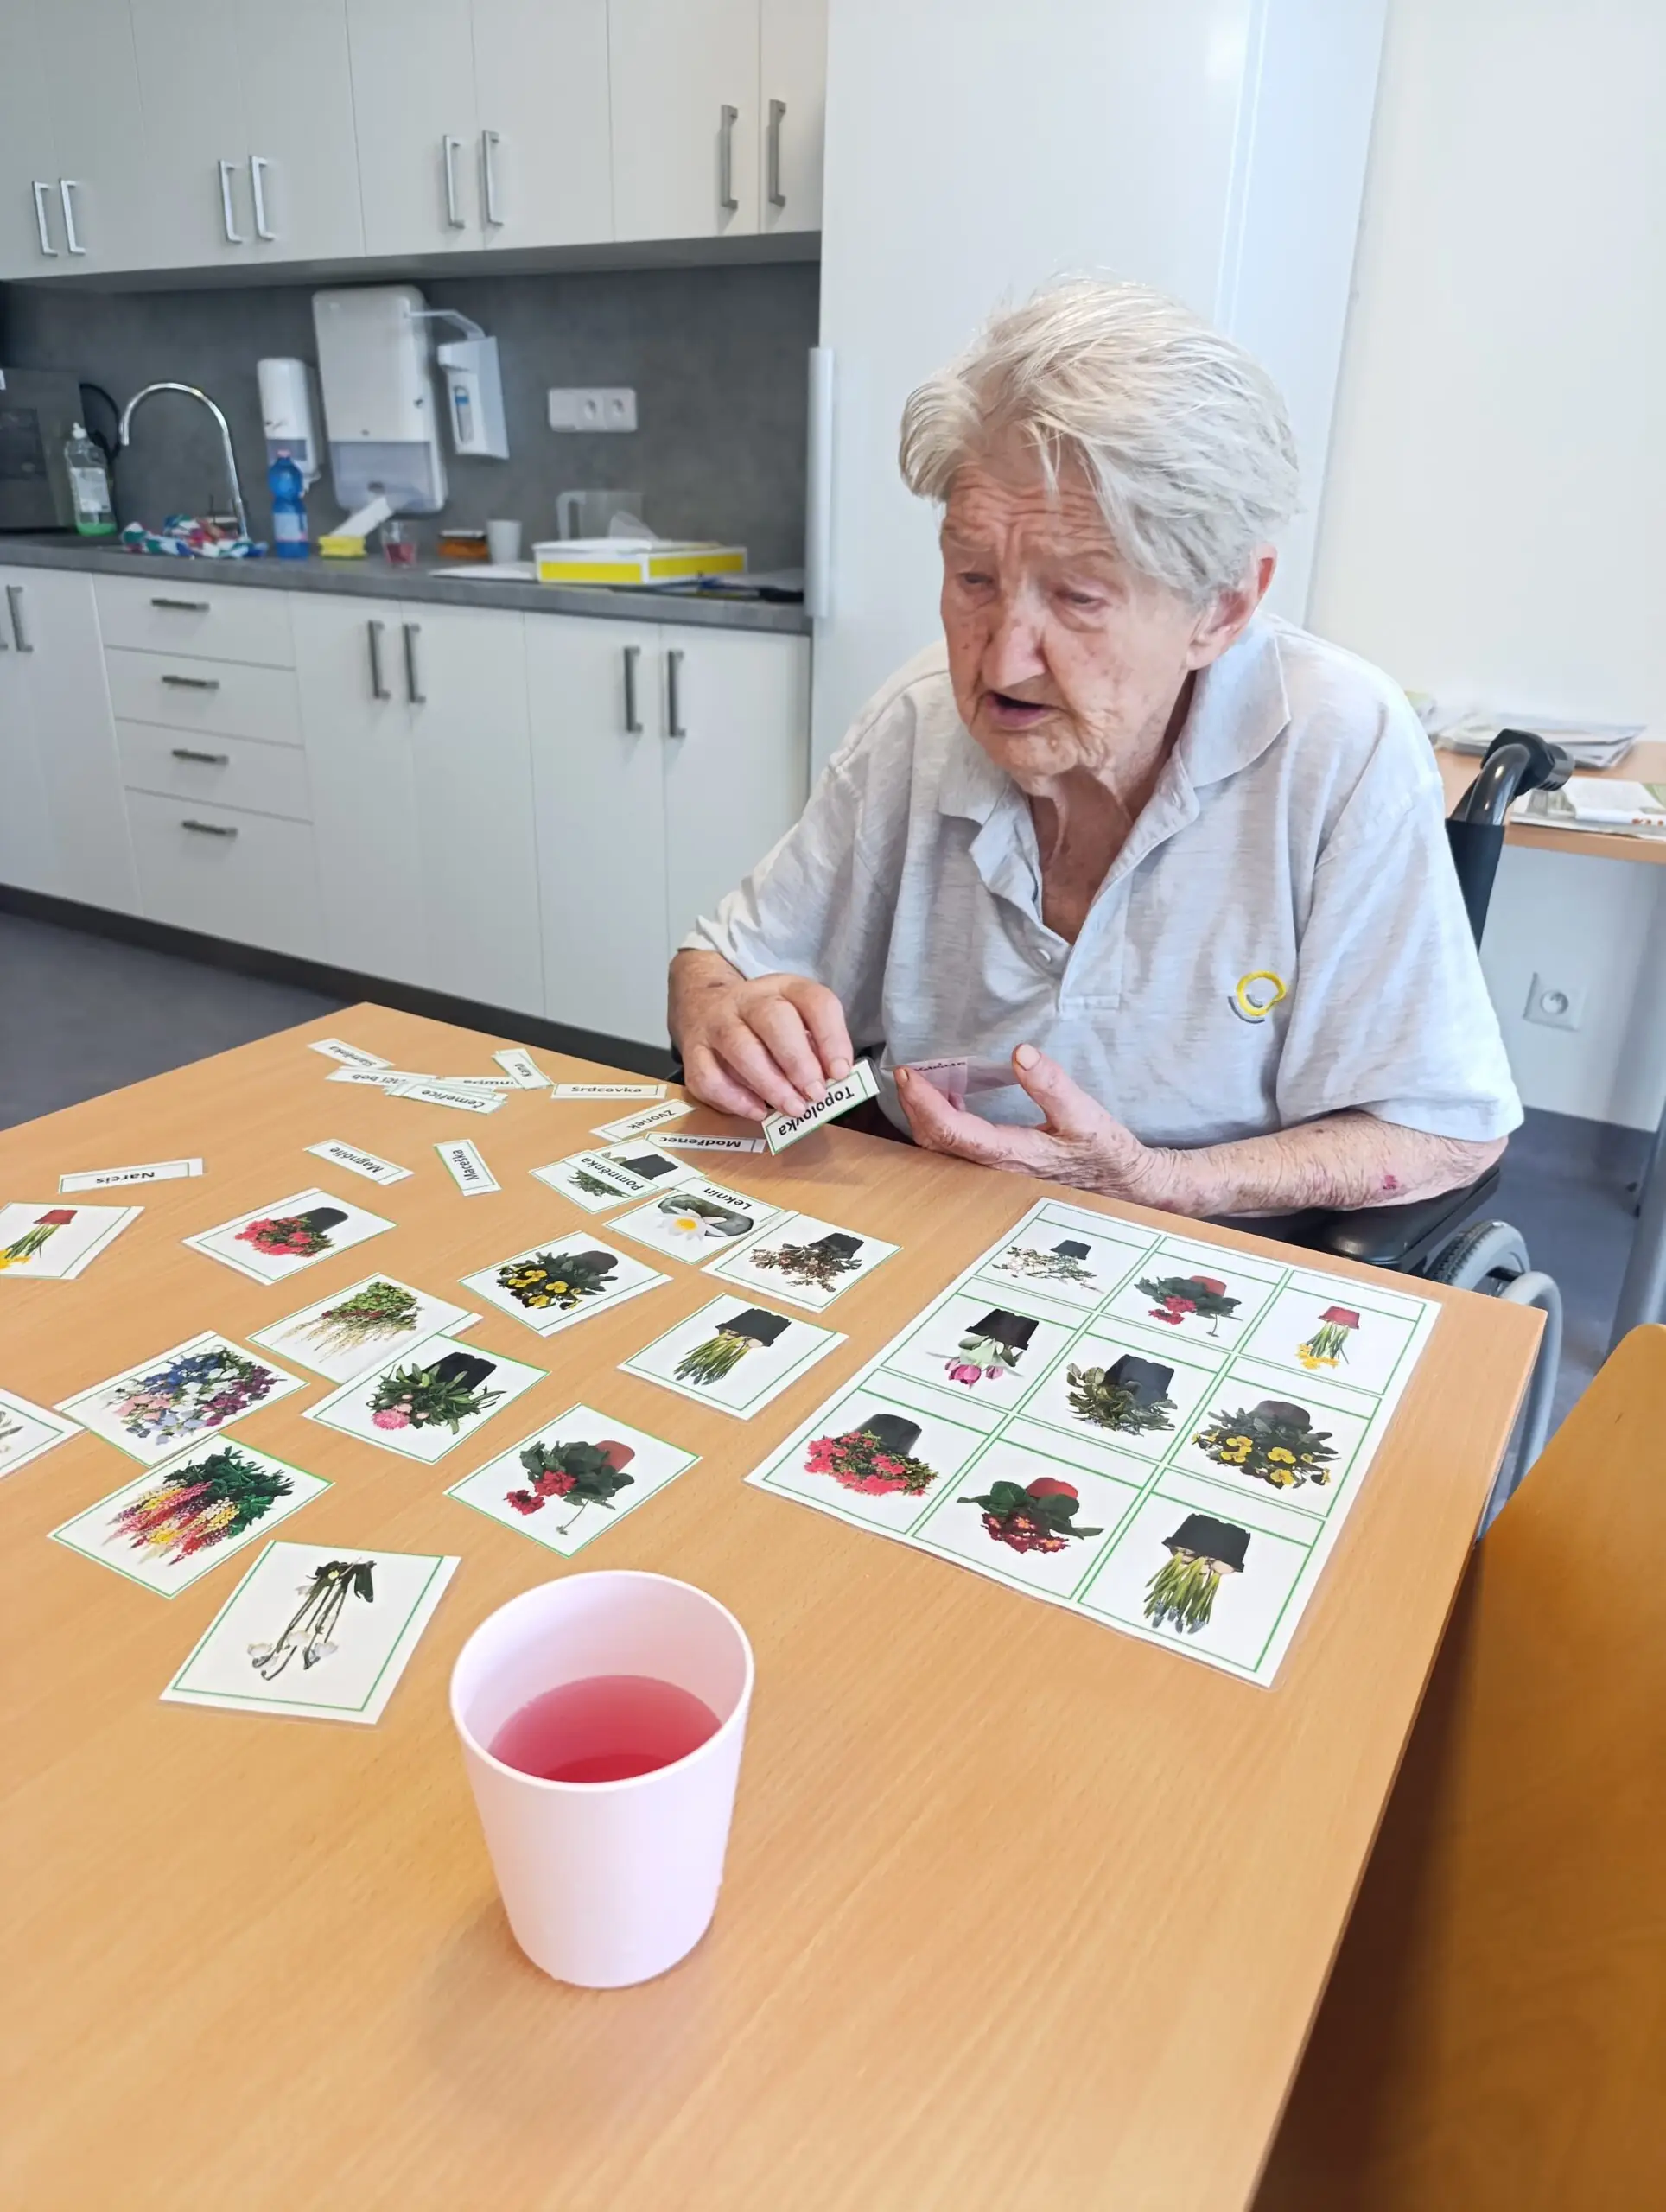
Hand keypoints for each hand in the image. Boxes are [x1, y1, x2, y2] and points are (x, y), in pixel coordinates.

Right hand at [672, 954, 854, 1119]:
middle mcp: (748, 999)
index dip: (832, 1037)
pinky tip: (758, 1110)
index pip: (814, 1000)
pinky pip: (709, 1076)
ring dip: (769, 1082)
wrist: (704, 1007)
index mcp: (784, 988)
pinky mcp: (693, 1052)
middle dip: (797, 1060)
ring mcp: (716, 1023)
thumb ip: (817, 1047)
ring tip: (793, 1108)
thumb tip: (832, 1080)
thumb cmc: (764, 1024)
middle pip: (772, 1018)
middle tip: (815, 1093)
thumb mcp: (798, 1021)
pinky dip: (734, 1099)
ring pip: (738, 1046)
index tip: (841, 1072)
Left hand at [895, 1044, 1179, 1206]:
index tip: (908, 1073)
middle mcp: (995, 1170)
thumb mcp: (1085, 1114)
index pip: (952, 1131)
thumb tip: (1021, 1053)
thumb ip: (1051, 1085)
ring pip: (944, 1149)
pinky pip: (959, 1148)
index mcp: (1012, 1155)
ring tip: (919, 1082)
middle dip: (915, 1107)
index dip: (924, 1103)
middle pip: (937, 1143)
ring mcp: (995, 1173)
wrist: (1123, 1185)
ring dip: (925, 1117)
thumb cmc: (1104, 1151)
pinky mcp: (1000, 1168)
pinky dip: (944, 1123)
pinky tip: (949, 1099)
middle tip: (905, 1072)